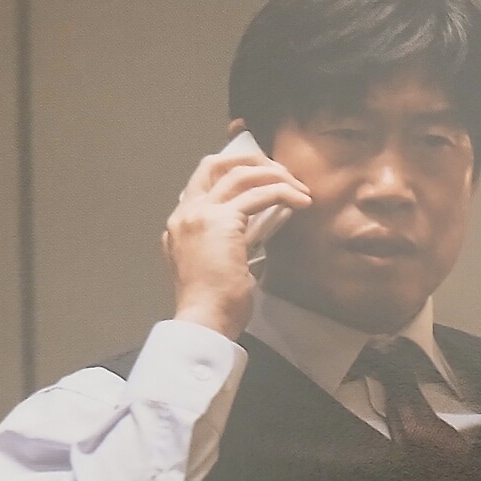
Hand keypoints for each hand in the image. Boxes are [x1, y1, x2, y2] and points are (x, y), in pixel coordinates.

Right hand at [164, 121, 310, 338]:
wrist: (205, 320)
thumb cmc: (214, 303)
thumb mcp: (215, 264)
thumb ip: (225, 241)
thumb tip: (255, 229)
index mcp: (180, 223)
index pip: (203, 180)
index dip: (233, 170)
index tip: (263, 176)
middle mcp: (185, 213)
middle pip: (216, 163)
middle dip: (251, 160)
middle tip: (280, 172)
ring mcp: (200, 214)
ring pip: (241, 174)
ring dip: (275, 176)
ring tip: (299, 189)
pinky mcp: (222, 222)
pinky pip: (259, 194)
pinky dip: (283, 192)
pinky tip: (301, 201)